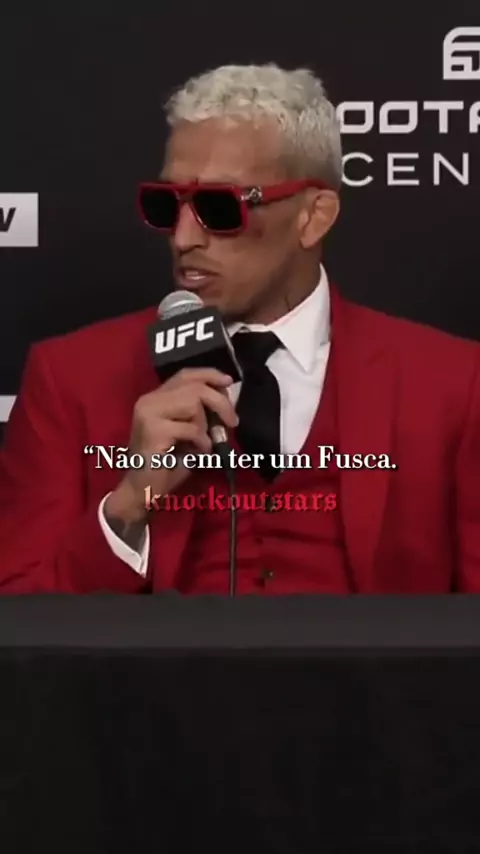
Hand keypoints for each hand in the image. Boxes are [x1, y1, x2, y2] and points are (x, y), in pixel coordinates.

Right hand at [104, 368, 238, 528]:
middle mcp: (149, 400)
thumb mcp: (187, 432)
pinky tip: (196, 453)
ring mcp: (148, 414)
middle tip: (232, 421)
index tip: (228, 382)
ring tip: (201, 443)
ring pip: (193, 403)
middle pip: (194, 387)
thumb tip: (225, 402)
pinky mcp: (153, 431)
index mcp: (155, 398)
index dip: (209, 375)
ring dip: (205, 425)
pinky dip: (201, 441)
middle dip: (220, 402)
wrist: (143, 490)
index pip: (185, 375)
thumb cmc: (166, 463)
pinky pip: (191, 428)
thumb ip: (199, 414)